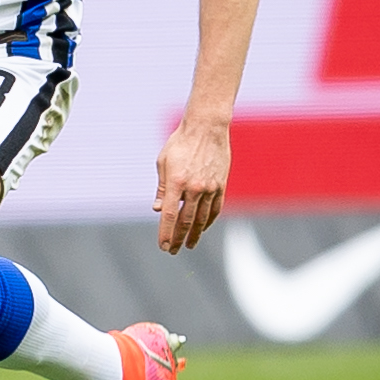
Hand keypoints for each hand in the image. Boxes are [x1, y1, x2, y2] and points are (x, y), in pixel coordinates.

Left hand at [153, 119, 229, 253]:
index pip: (170, 215)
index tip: (163, 246)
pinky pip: (214, 209)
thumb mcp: (163, 163)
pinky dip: (208, 221)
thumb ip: (162, 188)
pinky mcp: (221, 185)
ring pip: (202, 218)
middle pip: (186, 221)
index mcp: (176, 183)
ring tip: (188, 245)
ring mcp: (210, 188)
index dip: (166, 233)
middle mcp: (194, 188)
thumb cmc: (180, 143)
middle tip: (173, 251)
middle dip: (178, 238)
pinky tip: (202, 229)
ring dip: (194, 234)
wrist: (206, 128)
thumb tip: (158, 210)